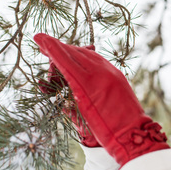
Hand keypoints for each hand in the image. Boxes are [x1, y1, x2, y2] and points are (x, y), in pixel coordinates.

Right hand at [34, 33, 168, 165]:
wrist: (131, 132)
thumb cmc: (103, 130)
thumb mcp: (78, 115)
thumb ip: (65, 99)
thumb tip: (51, 89)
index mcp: (87, 83)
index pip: (64, 59)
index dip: (50, 47)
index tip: (38, 37)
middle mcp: (100, 72)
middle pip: (74, 52)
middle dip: (58, 50)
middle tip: (45, 51)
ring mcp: (111, 71)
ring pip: (86, 53)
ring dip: (71, 53)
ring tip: (60, 59)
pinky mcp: (117, 73)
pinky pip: (97, 58)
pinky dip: (85, 57)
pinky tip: (78, 60)